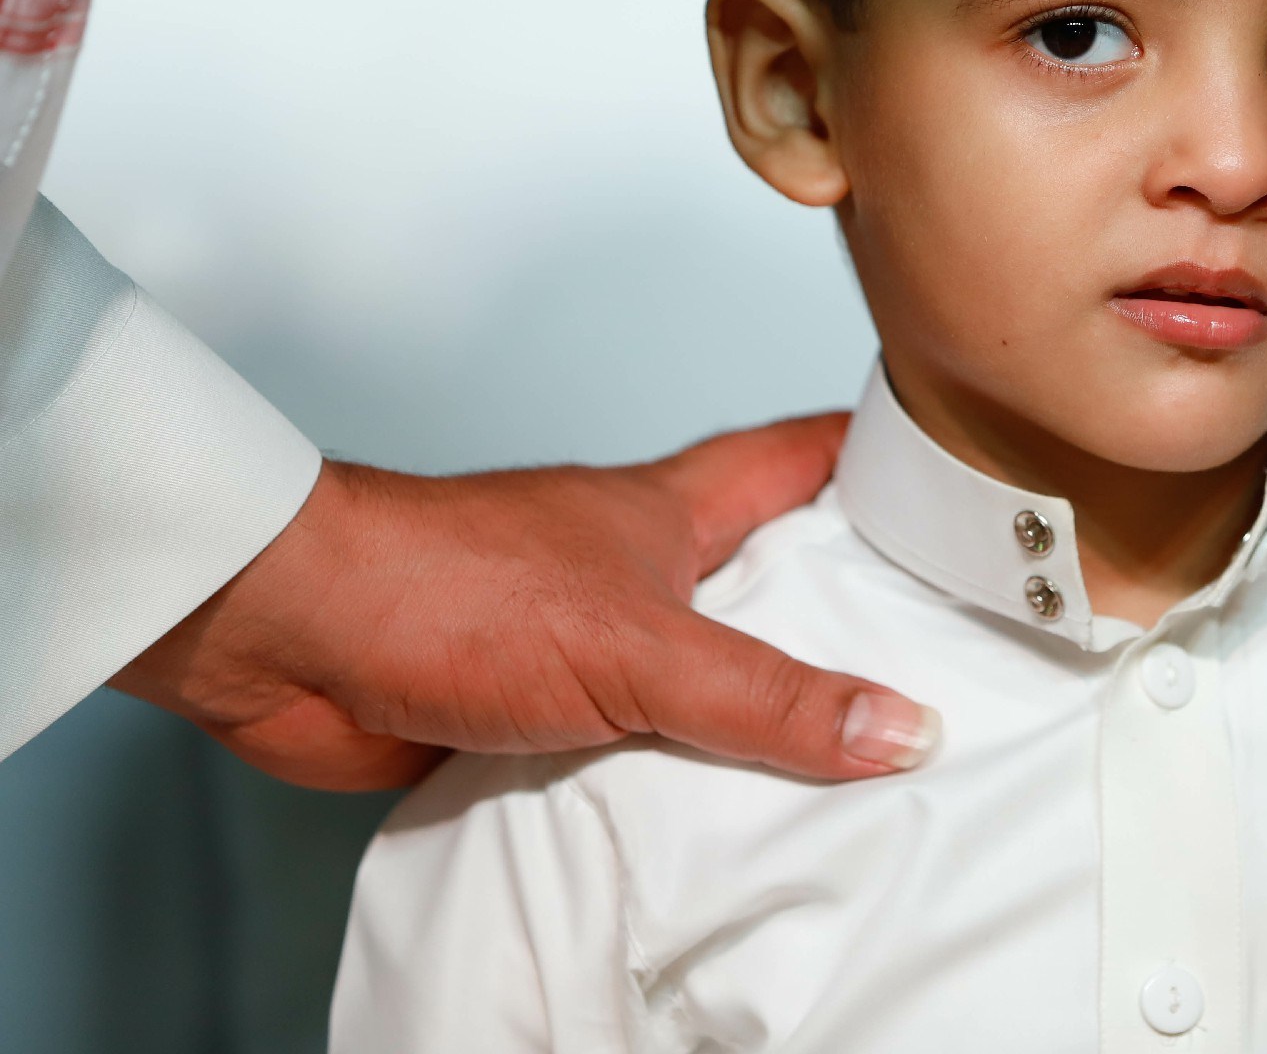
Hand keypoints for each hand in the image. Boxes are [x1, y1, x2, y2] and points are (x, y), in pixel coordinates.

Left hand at [110, 414, 940, 790]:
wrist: (286, 636)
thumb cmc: (443, 582)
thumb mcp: (644, 647)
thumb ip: (770, 697)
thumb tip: (898, 727)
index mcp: (676, 510)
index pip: (802, 457)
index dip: (881, 458)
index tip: (958, 479)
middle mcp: (636, 565)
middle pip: (763, 575)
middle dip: (840, 612)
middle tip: (929, 656)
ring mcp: (582, 637)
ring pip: (697, 670)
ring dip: (752, 713)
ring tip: (843, 768)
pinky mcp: (528, 711)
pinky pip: (629, 750)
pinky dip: (669, 783)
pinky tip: (707, 829)